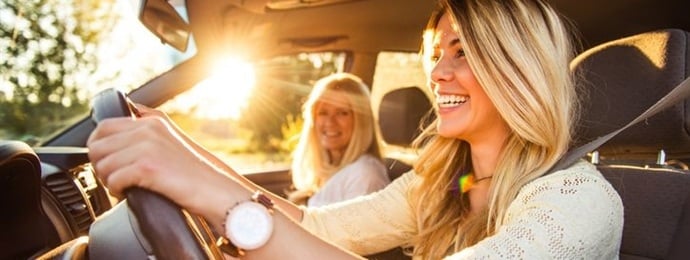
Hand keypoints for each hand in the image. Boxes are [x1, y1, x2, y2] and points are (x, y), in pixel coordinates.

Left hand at [87, 116, 228, 215]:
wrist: (215, 188)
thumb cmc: (195, 172)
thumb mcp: (172, 140)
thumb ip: (147, 130)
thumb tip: (116, 134)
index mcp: (151, 120)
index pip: (104, 127)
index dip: (99, 148)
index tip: (107, 162)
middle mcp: (147, 128)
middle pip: (97, 145)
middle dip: (100, 165)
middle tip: (114, 177)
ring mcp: (147, 146)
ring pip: (102, 164)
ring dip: (108, 180)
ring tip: (123, 186)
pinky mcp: (147, 167)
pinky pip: (113, 179)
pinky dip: (116, 190)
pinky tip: (128, 192)